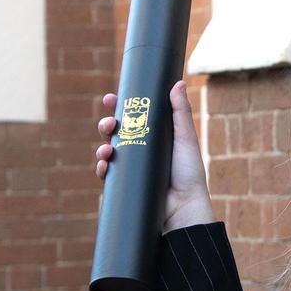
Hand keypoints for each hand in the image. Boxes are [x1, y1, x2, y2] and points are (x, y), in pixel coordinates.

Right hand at [95, 80, 215, 232]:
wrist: (184, 208)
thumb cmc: (189, 174)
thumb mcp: (185, 139)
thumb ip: (180, 112)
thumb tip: (178, 83)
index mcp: (154, 137)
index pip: (132, 118)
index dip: (119, 108)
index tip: (110, 98)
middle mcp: (141, 151)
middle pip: (116, 133)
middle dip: (107, 125)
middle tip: (109, 124)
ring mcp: (131, 169)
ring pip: (107, 152)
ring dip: (101, 147)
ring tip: (107, 150)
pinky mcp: (124, 185)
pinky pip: (107, 175)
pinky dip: (102, 168)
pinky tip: (104, 165)